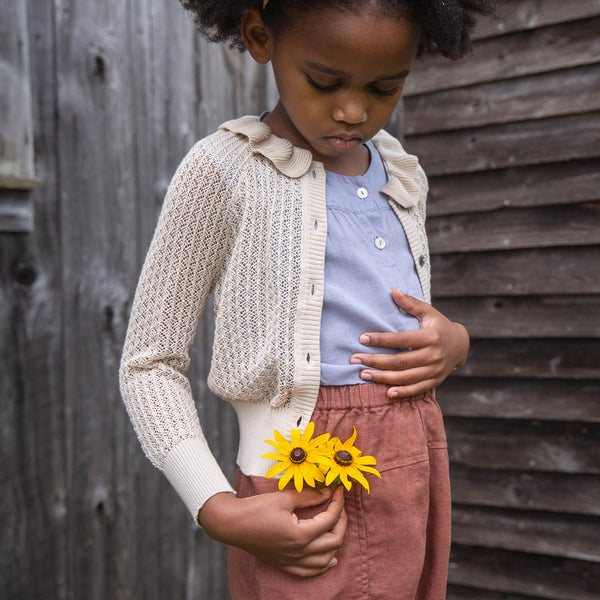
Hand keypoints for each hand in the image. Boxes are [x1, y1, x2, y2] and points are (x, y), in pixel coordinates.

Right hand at [198, 485, 346, 576]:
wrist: (232, 524)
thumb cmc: (256, 509)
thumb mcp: (284, 497)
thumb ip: (308, 496)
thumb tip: (327, 492)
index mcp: (300, 535)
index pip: (330, 519)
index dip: (338, 503)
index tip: (340, 490)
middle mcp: (299, 552)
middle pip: (334, 541)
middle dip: (342, 521)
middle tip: (339, 504)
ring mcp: (292, 561)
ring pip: (326, 560)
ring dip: (336, 543)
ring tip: (337, 525)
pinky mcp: (284, 564)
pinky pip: (310, 572)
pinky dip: (323, 565)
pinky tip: (330, 558)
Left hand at [350, 287, 469, 398]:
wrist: (461, 345)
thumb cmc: (439, 325)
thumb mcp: (428, 312)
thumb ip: (410, 303)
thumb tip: (393, 290)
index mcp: (430, 337)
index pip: (401, 339)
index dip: (381, 339)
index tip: (362, 338)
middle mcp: (433, 355)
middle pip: (400, 361)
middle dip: (375, 361)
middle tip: (355, 359)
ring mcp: (435, 370)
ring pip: (406, 377)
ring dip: (383, 377)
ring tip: (363, 374)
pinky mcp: (435, 381)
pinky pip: (417, 389)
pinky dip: (402, 392)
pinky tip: (386, 392)